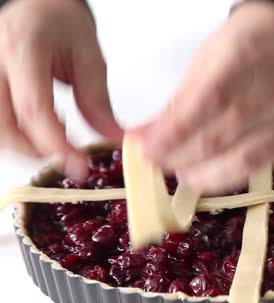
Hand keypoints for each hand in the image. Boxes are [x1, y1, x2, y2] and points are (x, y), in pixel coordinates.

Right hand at [0, 0, 121, 178]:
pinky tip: (42, 123)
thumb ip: (97, 100)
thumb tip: (112, 138)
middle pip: (6, 127)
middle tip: (72, 153)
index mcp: (22, 49)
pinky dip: (19, 135)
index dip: (56, 144)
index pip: (34, 109)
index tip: (79, 165)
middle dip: (40, 150)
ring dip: (28, 145)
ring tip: (59, 130)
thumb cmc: (59, 24)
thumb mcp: (89, 56)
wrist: (39, 7)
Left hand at [138, 1, 273, 193]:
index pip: (207, 102)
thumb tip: (149, 136)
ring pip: (253, 160)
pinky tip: (272, 175)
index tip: (149, 147)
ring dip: (214, 176)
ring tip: (192, 176)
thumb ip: (184, 97)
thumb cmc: (252, 46)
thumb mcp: (211, 56)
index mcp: (246, 57)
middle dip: (184, 156)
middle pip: (224, 137)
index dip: (174, 131)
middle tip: (162, 162)